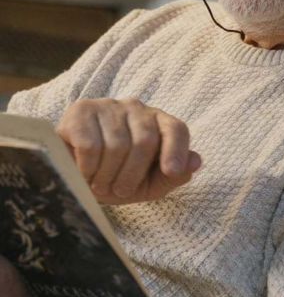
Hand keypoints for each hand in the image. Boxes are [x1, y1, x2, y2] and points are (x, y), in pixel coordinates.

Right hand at [56, 98, 201, 204]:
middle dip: (132, 175)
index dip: (176, 150)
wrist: (75, 173)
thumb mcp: (150, 184)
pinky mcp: (81, 110)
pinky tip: (84, 174)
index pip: (176, 129)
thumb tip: (195, 161)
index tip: (170, 171)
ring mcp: (109, 106)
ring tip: (100, 184)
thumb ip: (176, 175)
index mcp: (159, 122)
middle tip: (118, 191)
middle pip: (145, 140)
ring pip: (116, 145)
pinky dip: (87, 168)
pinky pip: (90, 144)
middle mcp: (136, 108)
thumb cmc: (119, 177)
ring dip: (107, 176)